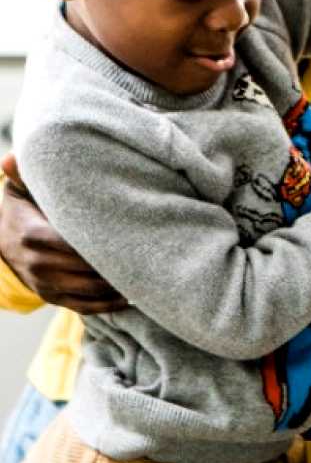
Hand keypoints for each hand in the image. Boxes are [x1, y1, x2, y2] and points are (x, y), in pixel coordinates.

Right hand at [0, 153, 127, 313]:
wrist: (0, 240)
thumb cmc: (22, 208)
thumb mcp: (20, 190)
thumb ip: (24, 175)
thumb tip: (11, 156)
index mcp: (33, 235)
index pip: (74, 243)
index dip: (103, 242)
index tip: (130, 233)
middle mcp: (38, 264)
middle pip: (87, 269)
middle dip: (116, 262)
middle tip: (145, 252)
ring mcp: (45, 284)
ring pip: (90, 290)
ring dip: (117, 285)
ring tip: (143, 272)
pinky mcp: (52, 298)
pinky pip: (84, 307)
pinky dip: (108, 304)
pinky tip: (128, 295)